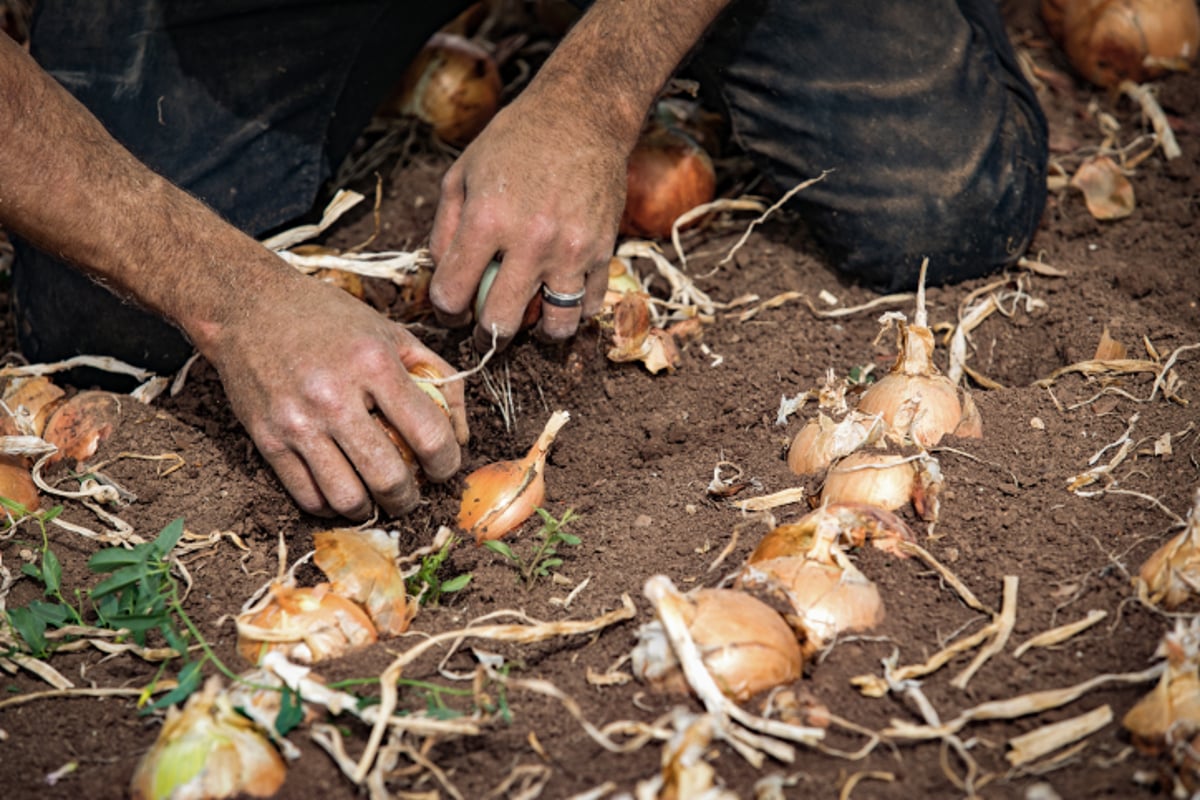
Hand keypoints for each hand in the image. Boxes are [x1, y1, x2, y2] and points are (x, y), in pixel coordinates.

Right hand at [208, 274, 468, 519]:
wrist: (249, 307)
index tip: (445, 467)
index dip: (447, 463)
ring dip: (372, 509)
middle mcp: (333, 396)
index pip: (429, 435)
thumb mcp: (392, 333)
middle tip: (414, 493)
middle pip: (388, 477)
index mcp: (373, 363)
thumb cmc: (330, 319)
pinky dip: (333, 506)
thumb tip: (462, 437)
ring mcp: (296, 422)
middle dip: (410, 498)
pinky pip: (307, 496)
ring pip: (347, 498)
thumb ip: (439, 379)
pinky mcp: (266, 440)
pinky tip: (344, 491)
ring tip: (379, 497)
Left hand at [428, 90, 626, 348]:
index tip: (451, 310)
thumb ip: (445, 230)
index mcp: (487, 219)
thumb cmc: (515, 142)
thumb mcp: (462, 174)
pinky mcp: (603, 251)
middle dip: (485, 334)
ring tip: (529, 321)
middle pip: (501, 322)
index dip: (445, 311)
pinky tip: (559, 297)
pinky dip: (573, 310)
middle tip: (484, 327)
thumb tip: (444, 279)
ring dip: (537, 333)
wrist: (582, 116)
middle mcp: (531, 240)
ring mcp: (572, 249)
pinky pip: (590, 305)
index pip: (453, 293)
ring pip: (556, 325)